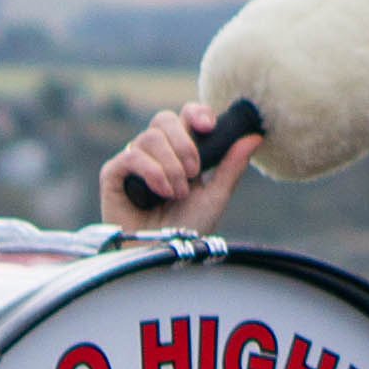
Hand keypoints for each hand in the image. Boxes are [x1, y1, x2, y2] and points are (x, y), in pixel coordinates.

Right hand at [102, 105, 258, 233]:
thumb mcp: (216, 195)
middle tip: (195, 172)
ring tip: (178, 193)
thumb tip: (254, 137)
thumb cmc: (188, 228)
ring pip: (149, 138)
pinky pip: (131, 156)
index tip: (208, 126)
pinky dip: (152, 172)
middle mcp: (155, 152)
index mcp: (180, 151)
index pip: (184, 116)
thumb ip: (231, 166)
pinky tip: (161, 192)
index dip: (195, 113)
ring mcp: (133, 161)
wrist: (163, 254)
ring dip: (171, 167)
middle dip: (184, 143)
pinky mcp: (113, 174)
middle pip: (164, 119)